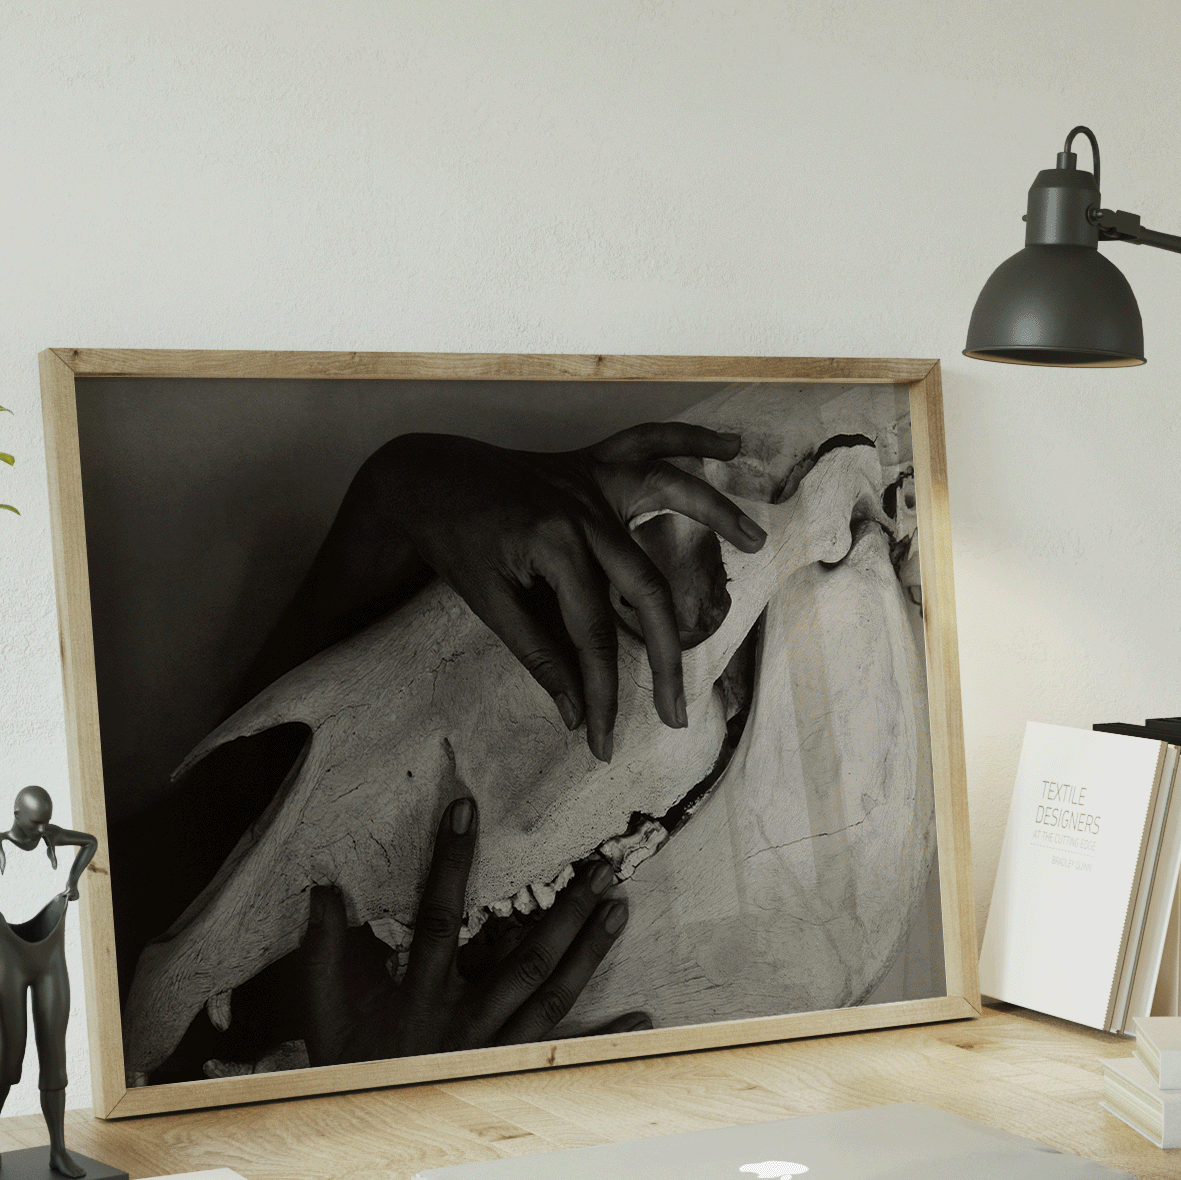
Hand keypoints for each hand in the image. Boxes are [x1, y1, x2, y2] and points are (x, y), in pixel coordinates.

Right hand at [295, 797, 649, 1065]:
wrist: (368, 1139)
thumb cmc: (351, 1071)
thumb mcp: (326, 1013)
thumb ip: (322, 952)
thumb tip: (323, 892)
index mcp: (419, 997)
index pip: (437, 917)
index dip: (449, 863)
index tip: (466, 812)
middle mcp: (465, 1022)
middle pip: (522, 959)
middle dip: (563, 910)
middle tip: (601, 867)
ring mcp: (495, 1050)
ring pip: (552, 996)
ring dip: (589, 951)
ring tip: (620, 909)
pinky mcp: (513, 1073)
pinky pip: (568, 1053)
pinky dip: (608, 1036)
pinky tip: (645, 1016)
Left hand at [363, 425, 763, 759]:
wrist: (423, 480)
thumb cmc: (452, 541)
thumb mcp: (488, 604)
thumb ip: (540, 655)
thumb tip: (577, 711)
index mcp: (555, 545)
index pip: (594, 635)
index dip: (604, 694)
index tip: (605, 741)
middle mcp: (584, 510)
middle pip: (646, 589)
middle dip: (667, 658)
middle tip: (677, 714)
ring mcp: (592, 481)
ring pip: (670, 494)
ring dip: (718, 512)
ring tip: (757, 543)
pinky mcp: (591, 465)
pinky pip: (649, 442)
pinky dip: (690, 438)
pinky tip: (729, 446)